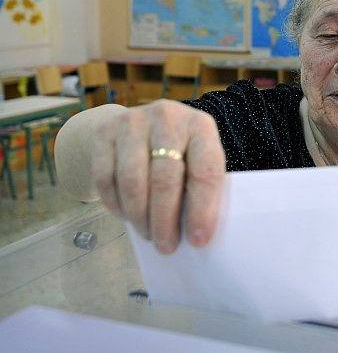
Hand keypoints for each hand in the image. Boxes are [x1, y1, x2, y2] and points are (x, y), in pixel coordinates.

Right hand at [91, 99, 224, 253]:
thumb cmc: (179, 151)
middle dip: (165, 220)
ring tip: (148, 234)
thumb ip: (200, 187)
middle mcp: (168, 118)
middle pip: (165, 179)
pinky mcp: (105, 132)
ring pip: (132, 181)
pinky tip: (127, 216)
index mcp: (201, 126)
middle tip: (166, 246)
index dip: (202, 209)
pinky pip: (106, 179)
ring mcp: (133, 122)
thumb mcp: (198, 159)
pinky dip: (116, 205)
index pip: (206, 171)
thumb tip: (195, 234)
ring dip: (140, 217)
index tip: (199, 240)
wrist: (140, 123)